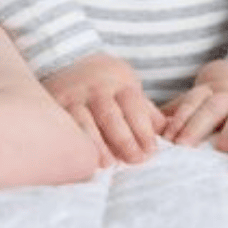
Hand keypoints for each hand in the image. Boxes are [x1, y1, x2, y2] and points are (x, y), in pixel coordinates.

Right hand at [42, 53, 164, 166]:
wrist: (72, 63)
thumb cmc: (109, 86)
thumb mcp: (130, 90)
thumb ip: (147, 113)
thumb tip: (172, 135)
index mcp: (119, 82)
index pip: (134, 105)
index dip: (143, 129)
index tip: (151, 151)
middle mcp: (95, 87)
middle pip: (111, 115)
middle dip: (125, 140)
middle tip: (135, 160)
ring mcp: (73, 95)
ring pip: (84, 122)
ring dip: (97, 145)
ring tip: (109, 164)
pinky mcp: (54, 105)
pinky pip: (64, 127)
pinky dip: (74, 143)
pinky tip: (82, 160)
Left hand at [162, 60, 227, 151]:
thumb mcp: (205, 91)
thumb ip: (182, 106)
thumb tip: (152, 122)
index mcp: (214, 88)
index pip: (193, 101)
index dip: (179, 119)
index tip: (167, 139)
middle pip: (213, 107)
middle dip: (197, 125)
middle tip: (183, 145)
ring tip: (221, 147)